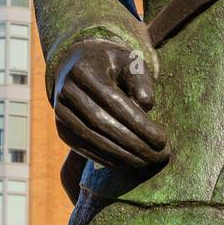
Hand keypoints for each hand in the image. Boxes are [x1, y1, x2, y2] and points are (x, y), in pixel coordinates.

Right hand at [53, 38, 169, 170]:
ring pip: (92, 139)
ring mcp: (61, 113)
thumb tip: (146, 106)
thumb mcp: (130, 61)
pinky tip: (129, 163)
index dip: (138, 123)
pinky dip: (108, 158)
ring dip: (122, 155)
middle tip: (159, 155)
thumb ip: (141, 80)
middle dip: (133, 143)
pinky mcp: (62, 130)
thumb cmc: (112, 63)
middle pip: (102, 123)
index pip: (113, 101)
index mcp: (84, 71)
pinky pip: (85, 148)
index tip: (162, 139)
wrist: (79, 64)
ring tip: (149, 162)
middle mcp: (67, 92)